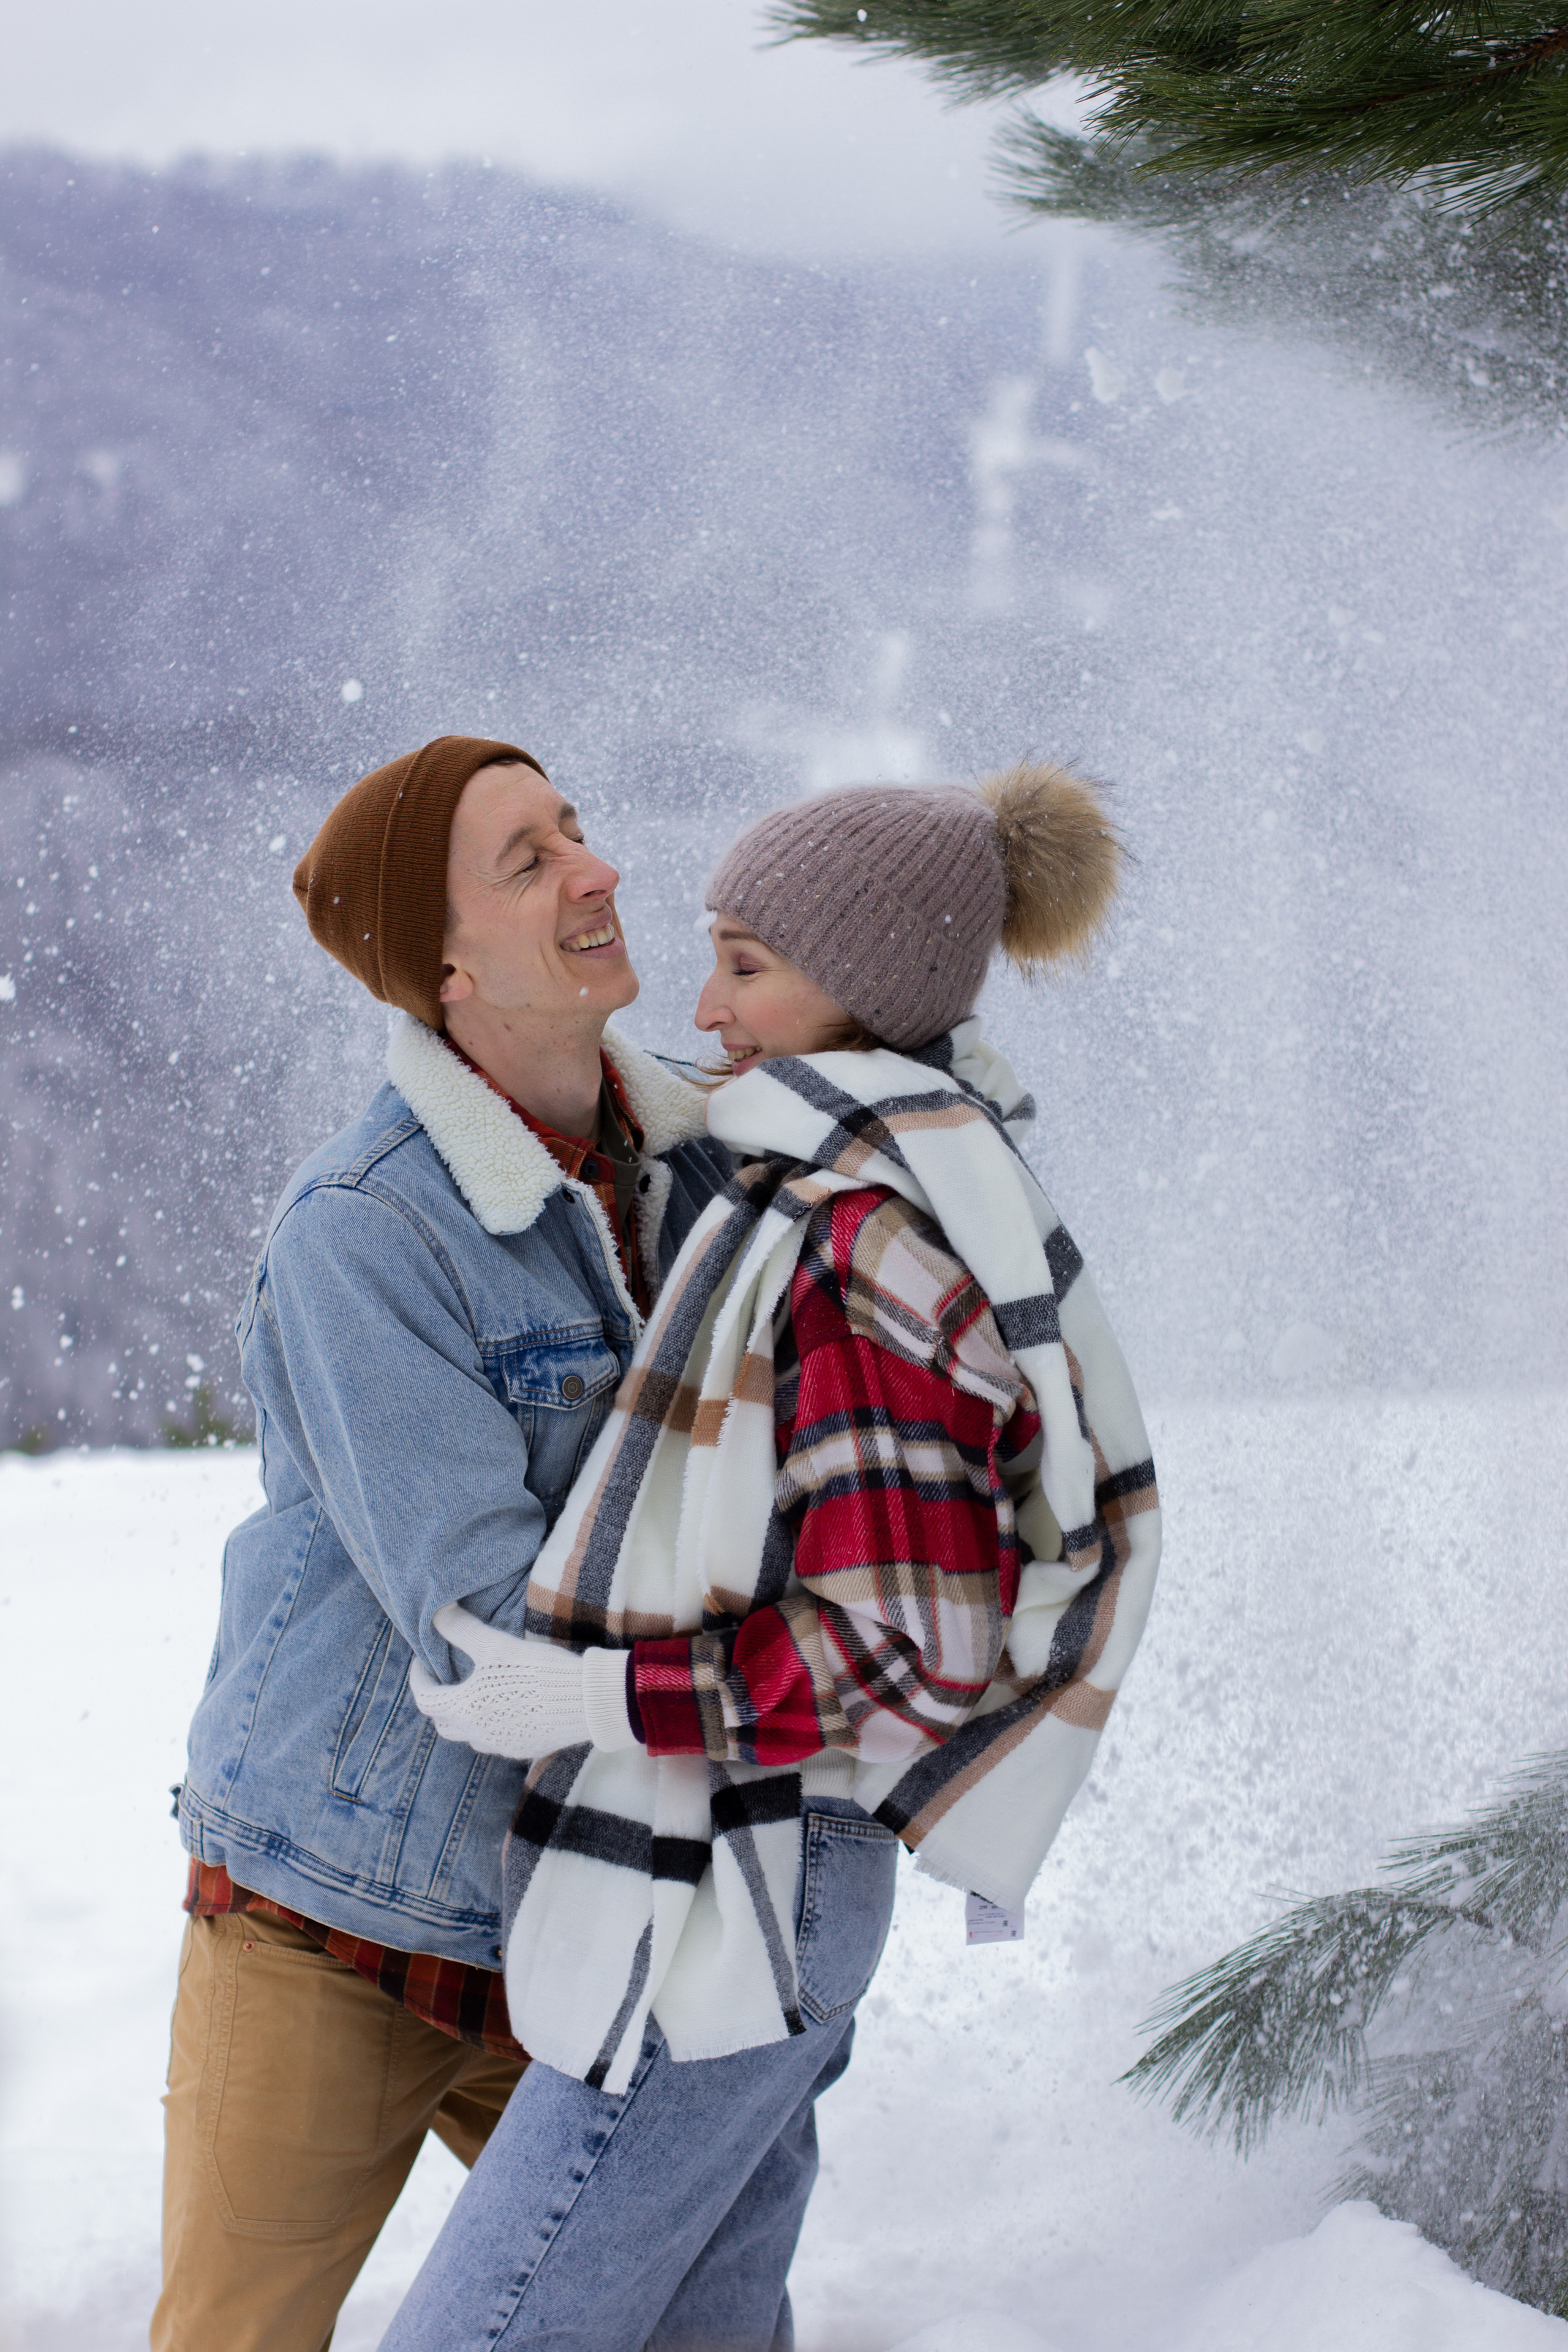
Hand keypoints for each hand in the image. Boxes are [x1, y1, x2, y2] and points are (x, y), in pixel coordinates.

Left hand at [408, 1603, 636, 1758]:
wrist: (585, 1701)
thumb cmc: (537, 1671)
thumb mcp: (496, 1645)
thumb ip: (462, 1630)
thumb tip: (436, 1613)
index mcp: (465, 1709)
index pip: (425, 1699)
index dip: (418, 1679)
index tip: (422, 1662)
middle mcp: (478, 1734)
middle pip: (442, 1723)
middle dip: (438, 1701)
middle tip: (445, 1678)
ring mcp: (501, 1745)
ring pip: (468, 1736)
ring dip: (462, 1716)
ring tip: (473, 1693)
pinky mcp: (523, 1749)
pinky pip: (495, 1740)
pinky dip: (488, 1725)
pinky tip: (504, 1707)